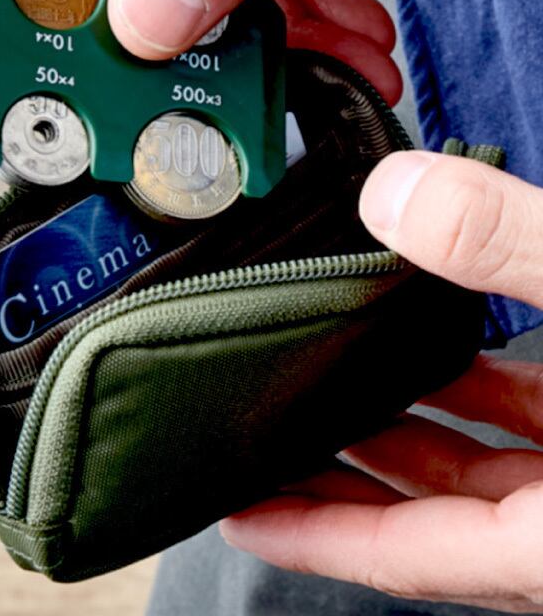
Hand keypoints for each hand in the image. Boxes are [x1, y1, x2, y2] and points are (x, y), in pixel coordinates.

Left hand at [221, 152, 542, 612]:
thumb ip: (509, 249)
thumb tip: (394, 191)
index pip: (401, 554)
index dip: (310, 534)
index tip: (233, 509)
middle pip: (423, 512)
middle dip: (345, 466)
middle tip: (267, 422)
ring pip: (475, 466)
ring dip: (410, 421)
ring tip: (333, 372)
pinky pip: (528, 427)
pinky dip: (482, 392)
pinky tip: (443, 342)